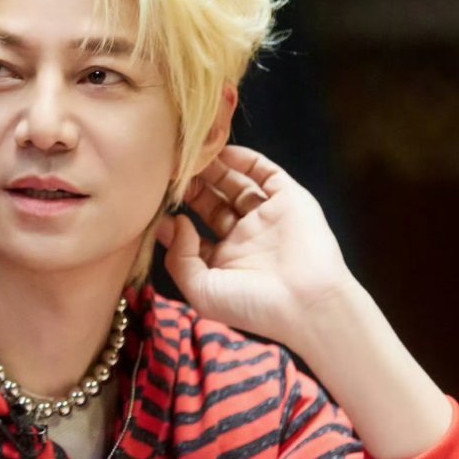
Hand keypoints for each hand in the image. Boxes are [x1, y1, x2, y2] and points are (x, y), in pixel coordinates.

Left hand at [156, 144, 352, 351]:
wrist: (307, 302)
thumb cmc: (253, 306)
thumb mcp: (202, 291)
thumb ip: (179, 258)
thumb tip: (173, 223)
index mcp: (224, 262)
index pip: (193, 232)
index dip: (173, 214)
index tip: (152, 199)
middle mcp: (245, 237)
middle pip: (211, 203)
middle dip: (191, 187)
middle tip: (170, 169)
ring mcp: (267, 217)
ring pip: (236, 184)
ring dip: (214, 169)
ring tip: (191, 154)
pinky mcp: (289, 199)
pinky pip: (265, 172)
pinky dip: (244, 159)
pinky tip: (222, 151)